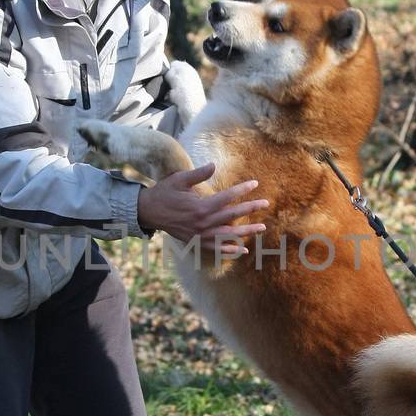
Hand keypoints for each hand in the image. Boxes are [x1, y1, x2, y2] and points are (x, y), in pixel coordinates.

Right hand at [137, 165, 267, 258]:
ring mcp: (201, 236)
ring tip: (262, 228)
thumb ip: (198, 174)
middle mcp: (203, 223)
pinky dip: (230, 250)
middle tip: (266, 203)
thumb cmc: (165, 193)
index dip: (242, 190)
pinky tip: (244, 250)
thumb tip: (213, 165)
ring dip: (247, 232)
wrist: (149, 212)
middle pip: (233, 216)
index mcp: (201, 207)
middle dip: (251, 208)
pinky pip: (217, 249)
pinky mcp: (197, 243)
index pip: (227, 197)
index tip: (254, 183)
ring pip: (229, 235)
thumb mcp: (179, 180)